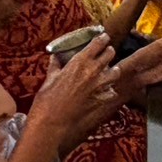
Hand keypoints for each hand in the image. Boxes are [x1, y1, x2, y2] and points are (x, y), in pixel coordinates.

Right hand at [28, 35, 120, 151]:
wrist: (51, 123)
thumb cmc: (46, 101)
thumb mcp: (49, 79)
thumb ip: (55, 65)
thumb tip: (55, 56)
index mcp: (79, 62)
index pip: (98, 43)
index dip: (102, 38)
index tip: (103, 38)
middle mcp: (93, 71)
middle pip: (110, 53)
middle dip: (108, 52)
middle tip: (105, 54)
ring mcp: (100, 86)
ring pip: (116, 71)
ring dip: (112, 70)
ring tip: (106, 72)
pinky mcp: (102, 99)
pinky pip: (111, 91)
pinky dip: (109, 90)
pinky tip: (103, 92)